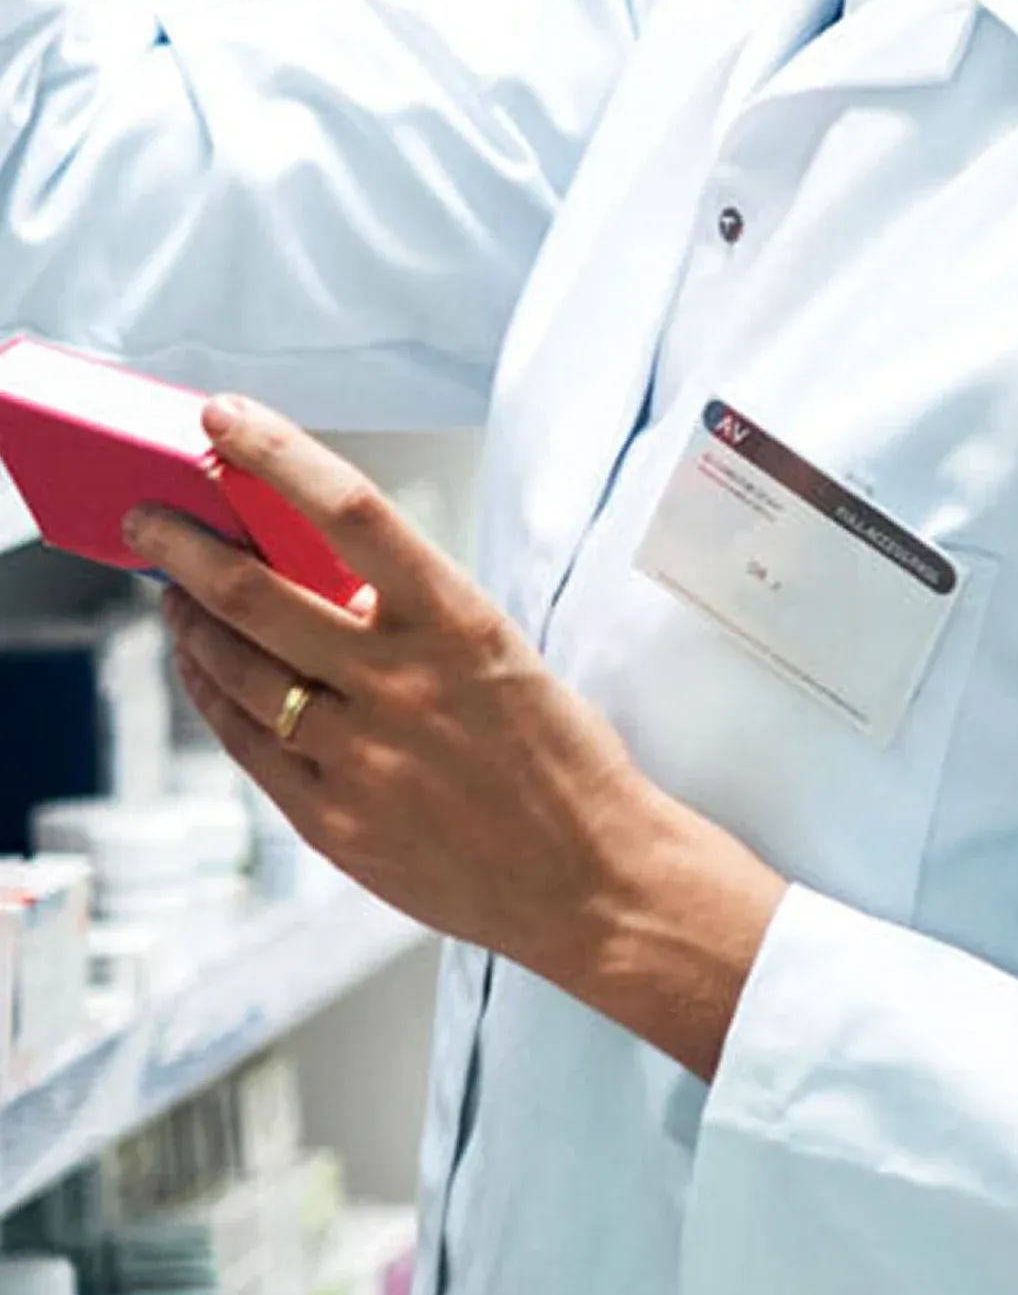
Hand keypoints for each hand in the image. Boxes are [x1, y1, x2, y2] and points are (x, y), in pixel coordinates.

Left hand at [130, 397, 784, 1080]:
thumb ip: (416, 619)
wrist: (591, 877)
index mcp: (459, 624)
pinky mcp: (332, 819)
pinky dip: (212, 695)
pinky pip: (244, 742)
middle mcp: (401, 682)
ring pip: (236, 668)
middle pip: (257, 593)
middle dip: (183, 546)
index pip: (353, 511)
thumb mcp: (502, 657)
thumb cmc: (560, 761)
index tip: (229, 417)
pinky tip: (204, 670)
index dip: (279, 455)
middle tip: (149, 519)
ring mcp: (359, 755)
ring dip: (188, 622)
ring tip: (172, 596)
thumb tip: (328, 575)